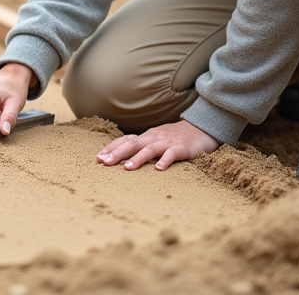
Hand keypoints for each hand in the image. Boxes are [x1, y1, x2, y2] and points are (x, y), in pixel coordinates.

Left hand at [96, 120, 219, 169]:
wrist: (200, 129)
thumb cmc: (175, 138)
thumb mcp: (156, 140)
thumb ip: (142, 147)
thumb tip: (121, 158)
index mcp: (146, 136)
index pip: (125, 140)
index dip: (112, 148)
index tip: (98, 158)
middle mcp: (154, 137)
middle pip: (132, 144)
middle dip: (117, 153)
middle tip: (104, 162)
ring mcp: (167, 142)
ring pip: (149, 149)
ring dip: (137, 158)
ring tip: (127, 168)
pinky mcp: (181, 148)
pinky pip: (172, 154)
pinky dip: (165, 161)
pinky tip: (158, 169)